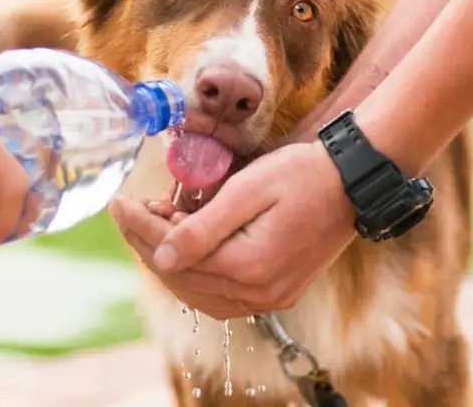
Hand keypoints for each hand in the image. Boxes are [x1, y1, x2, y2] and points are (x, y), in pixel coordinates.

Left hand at [110, 142, 355, 318]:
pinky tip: (184, 251)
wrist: (353, 183)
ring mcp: (270, 297)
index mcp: (249, 265)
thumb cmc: (303, 175)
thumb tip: (161, 256)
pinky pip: (222, 296)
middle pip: (183, 278)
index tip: (120, 203)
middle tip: (131, 211)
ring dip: (169, 262)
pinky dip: (195, 276)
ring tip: (154, 226)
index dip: (141, 228)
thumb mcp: (249, 189)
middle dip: (148, 243)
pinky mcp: (278, 293)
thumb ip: (203, 227)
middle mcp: (259, 292)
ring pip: (198, 293)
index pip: (175, 254)